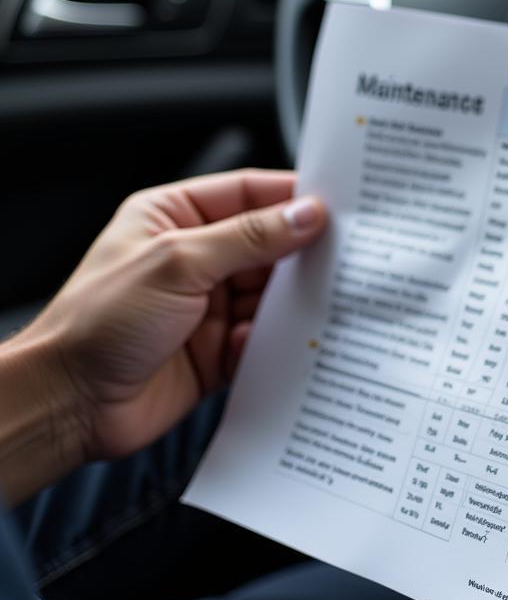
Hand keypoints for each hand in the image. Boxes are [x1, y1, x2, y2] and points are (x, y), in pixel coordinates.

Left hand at [20, 170, 325, 467]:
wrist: (69, 405)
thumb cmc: (97, 324)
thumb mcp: (178, 263)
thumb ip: (248, 237)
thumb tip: (305, 214)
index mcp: (175, 217)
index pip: (248, 193)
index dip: (293, 197)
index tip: (339, 206)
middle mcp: (196, 257)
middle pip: (268, 244)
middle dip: (303, 252)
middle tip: (347, 255)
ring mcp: (210, 304)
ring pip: (273, 292)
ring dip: (296, 298)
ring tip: (326, 299)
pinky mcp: (221, 348)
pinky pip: (267, 336)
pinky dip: (282, 338)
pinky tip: (293, 340)